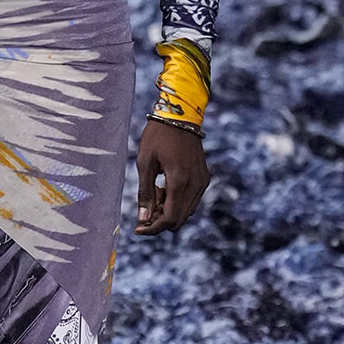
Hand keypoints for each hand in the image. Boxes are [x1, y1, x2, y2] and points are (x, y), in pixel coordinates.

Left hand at [135, 119, 208, 235]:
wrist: (180, 115)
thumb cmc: (158, 135)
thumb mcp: (145, 162)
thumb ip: (145, 192)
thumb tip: (143, 218)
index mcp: (180, 181)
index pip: (170, 219)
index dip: (154, 228)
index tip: (139, 229)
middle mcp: (196, 185)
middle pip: (179, 219)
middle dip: (160, 219)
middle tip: (145, 205)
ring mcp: (202, 181)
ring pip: (187, 212)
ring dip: (169, 210)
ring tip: (155, 191)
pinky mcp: (204, 177)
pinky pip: (192, 200)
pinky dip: (178, 202)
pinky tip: (165, 187)